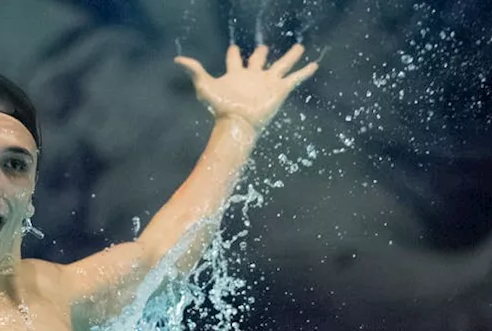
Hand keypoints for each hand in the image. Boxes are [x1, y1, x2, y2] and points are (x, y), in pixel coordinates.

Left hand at [174, 44, 317, 131]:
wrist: (237, 122)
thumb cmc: (220, 106)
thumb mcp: (205, 86)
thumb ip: (194, 71)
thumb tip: (177, 60)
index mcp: (237, 75)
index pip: (235, 60)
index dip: (233, 54)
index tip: (233, 48)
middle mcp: (253, 77)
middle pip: (259, 61)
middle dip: (261, 54)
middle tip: (263, 48)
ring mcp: (268, 83)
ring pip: (282, 65)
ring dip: (291, 57)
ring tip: (299, 48)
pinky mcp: (280, 90)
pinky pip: (295, 78)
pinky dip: (305, 72)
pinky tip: (314, 65)